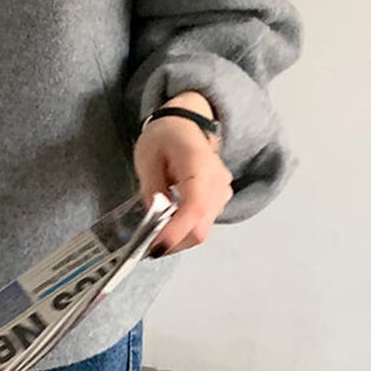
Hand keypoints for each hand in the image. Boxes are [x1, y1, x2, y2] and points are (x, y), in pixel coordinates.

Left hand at [133, 96, 232, 257]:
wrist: (186, 122)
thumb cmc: (164, 136)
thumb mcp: (147, 157)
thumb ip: (152, 188)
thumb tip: (156, 218)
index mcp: (198, 162)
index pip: (194, 205)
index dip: (177, 230)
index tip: (155, 247)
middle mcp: (217, 179)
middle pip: (201, 225)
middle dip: (175, 240)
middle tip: (148, 244)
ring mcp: (223, 189)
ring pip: (204, 227)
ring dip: (180, 236)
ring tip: (157, 232)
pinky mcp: (221, 197)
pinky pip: (206, 221)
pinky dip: (187, 228)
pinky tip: (171, 222)